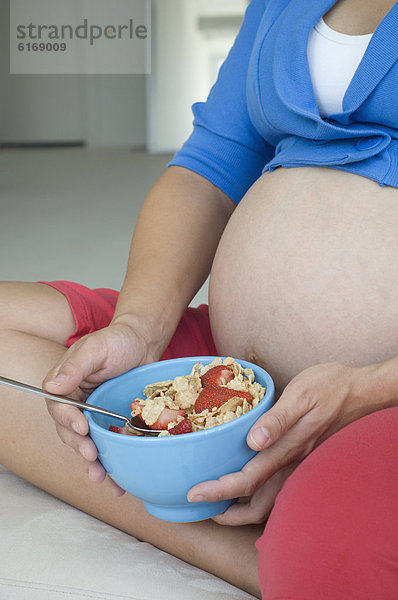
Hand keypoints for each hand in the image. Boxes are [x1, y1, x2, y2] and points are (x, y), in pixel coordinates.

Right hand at [43, 318, 158, 494]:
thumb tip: (53, 386)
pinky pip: (108, 444)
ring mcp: (95, 414)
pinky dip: (112, 463)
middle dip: (80, 447)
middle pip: (70, 431)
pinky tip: (118, 481)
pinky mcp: (112, 422)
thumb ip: (76, 366)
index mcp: (66, 384)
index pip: (59, 407)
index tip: (82, 427)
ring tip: (103, 477)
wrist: (144, 343)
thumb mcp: (96, 348)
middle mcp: (77, 402)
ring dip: (93, 463)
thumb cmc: (118, 340)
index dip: (67, 420)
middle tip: (92, 457)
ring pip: (88, 442)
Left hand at [188, 362, 376, 524]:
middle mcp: (293, 464)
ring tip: (219, 505)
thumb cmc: (329, 387)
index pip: (247, 480)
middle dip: (227, 513)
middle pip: (258, 505)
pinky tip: (247, 486)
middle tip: (202, 507)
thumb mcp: (302, 394)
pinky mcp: (304, 460)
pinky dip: (259, 497)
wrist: (361, 391)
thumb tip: (253, 442)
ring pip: (270, 503)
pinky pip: (279, 490)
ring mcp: (300, 466)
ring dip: (243, 510)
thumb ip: (278, 420)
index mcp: (287, 449)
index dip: (219, 491)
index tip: (194, 494)